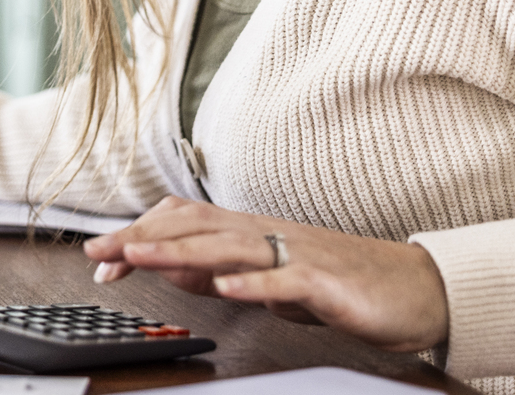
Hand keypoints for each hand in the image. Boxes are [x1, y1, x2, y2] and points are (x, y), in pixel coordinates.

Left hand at [83, 196, 447, 352]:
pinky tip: (225, 287)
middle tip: (99, 252)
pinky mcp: (327, 281)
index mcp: (252, 234)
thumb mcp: (266, 280)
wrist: (416, 291)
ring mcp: (297, 254)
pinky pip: (286, 278)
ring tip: (140, 257)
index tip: (100, 256)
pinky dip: (253, 283)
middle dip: (143, 238)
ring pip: (230, 246)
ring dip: (180, 251)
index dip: (140, 234)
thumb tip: (168, 266)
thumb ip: (220, 272)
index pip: (184, 222)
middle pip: (195, 227)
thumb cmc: (341, 285)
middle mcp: (268, 235)